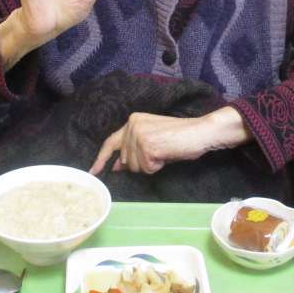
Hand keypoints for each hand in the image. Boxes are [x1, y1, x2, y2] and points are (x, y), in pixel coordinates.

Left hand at [89, 108, 250, 175]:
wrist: (200, 132)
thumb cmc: (180, 137)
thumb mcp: (151, 141)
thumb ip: (132, 150)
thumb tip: (116, 166)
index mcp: (132, 121)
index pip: (110, 142)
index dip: (101, 159)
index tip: (93, 171)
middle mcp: (132, 125)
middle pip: (125, 161)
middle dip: (142, 164)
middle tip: (160, 153)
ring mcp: (139, 136)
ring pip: (135, 167)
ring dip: (151, 165)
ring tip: (165, 152)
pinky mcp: (148, 146)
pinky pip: (147, 169)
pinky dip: (158, 167)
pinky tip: (167, 155)